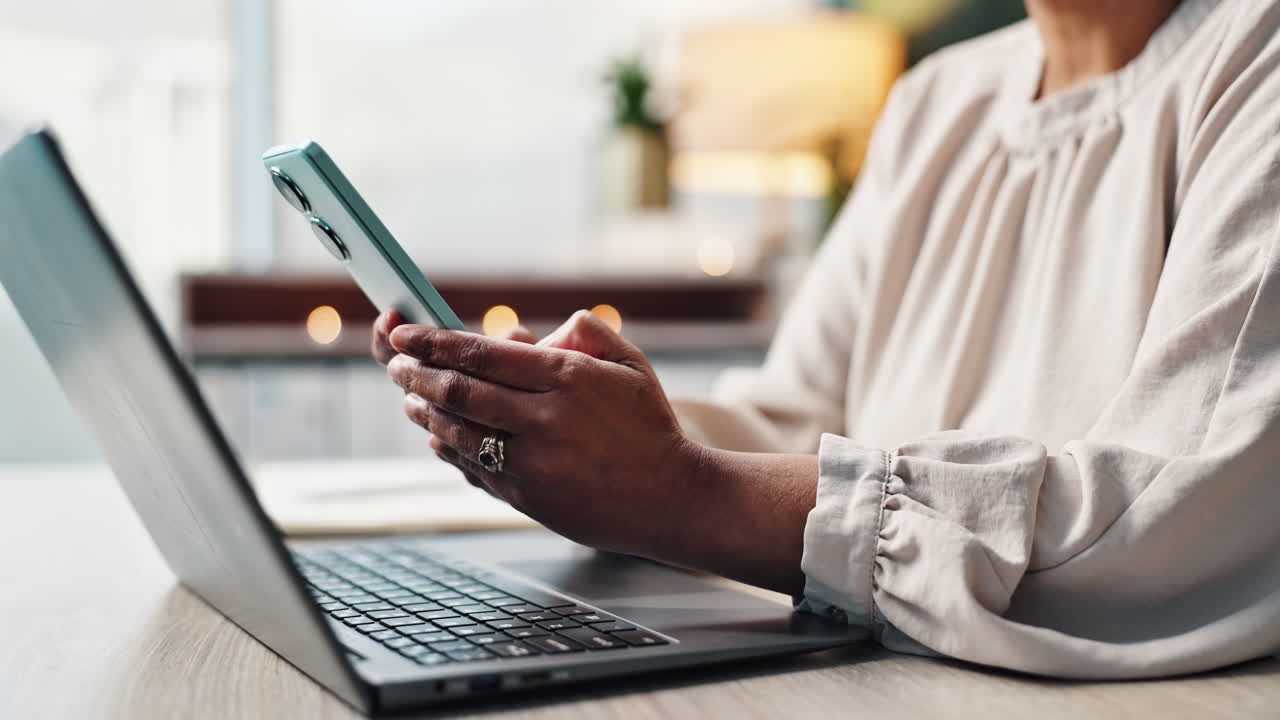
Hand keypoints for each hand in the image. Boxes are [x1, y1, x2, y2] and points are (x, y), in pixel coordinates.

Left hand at [385, 311, 701, 556]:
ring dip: (424, 411)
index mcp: (567, 376)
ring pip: (457, 430)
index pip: (482, 352)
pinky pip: (472, 468)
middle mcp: (545, 417)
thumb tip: (519, 332)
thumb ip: (584, 333)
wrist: (671, 498)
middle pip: (458, 390)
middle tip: (396, 363)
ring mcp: (533, 461)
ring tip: (410, 397)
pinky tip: (437, 436)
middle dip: (416, 373)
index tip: (404, 332)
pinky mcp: (527, 497)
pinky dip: (447, 448)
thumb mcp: (629, 365)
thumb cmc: (650, 428)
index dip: (433, 340)